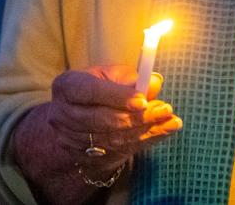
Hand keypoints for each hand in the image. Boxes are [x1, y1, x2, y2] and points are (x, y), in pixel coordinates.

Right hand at [10, 65, 181, 200]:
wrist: (77, 122)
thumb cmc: (96, 90)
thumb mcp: (107, 76)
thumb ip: (130, 77)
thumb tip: (154, 81)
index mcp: (67, 87)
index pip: (90, 92)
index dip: (117, 96)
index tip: (142, 100)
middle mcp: (64, 116)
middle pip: (102, 119)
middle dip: (137, 116)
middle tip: (164, 109)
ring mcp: (74, 140)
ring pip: (113, 138)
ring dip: (146, 130)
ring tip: (171, 120)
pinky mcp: (88, 157)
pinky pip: (121, 150)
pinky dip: (146, 140)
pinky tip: (165, 130)